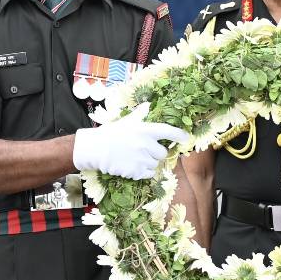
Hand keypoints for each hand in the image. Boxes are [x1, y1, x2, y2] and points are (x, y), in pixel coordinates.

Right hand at [72, 105, 189, 178]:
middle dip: (155, 153)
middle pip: (162, 153)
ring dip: (148, 163)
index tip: (186, 138)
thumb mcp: (126, 121)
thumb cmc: (110, 133)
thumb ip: (139, 115)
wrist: (95, 149)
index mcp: (145, 129)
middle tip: (144, 151)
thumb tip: (147, 105)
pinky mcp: (136, 171)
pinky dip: (142, 172)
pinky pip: (148, 174)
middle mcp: (146, 144)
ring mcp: (141, 159)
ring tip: (134, 158)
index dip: (179, 135)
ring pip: (155, 164)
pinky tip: (132, 166)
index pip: (168, 131)